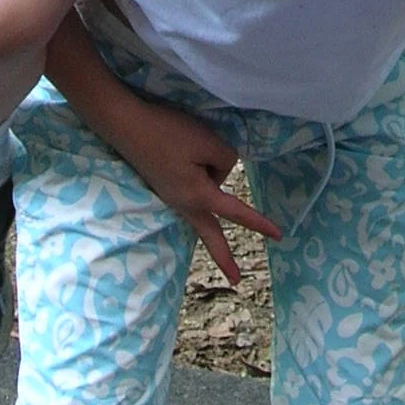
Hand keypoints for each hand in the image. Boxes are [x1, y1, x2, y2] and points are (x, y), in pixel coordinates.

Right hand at [102, 91, 282, 285]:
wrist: (125, 124)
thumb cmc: (168, 132)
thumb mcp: (208, 142)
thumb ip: (225, 162)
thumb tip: (218, 174)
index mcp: (198, 196)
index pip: (236, 212)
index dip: (260, 223)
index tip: (280, 236)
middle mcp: (182, 203)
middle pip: (210, 233)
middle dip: (224, 257)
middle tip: (237, 280)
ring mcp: (169, 196)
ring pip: (201, 198)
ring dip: (206, 179)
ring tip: (187, 145)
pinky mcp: (163, 185)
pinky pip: (189, 187)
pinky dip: (195, 176)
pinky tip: (183, 158)